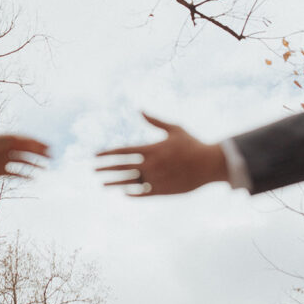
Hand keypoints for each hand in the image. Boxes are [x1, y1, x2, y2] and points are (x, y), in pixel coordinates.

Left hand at [0, 134, 50, 180]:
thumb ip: (3, 141)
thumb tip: (16, 138)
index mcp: (4, 141)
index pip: (23, 140)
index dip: (35, 142)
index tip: (46, 145)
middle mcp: (5, 149)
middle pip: (26, 150)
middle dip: (38, 152)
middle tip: (51, 155)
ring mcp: (4, 160)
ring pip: (23, 161)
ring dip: (34, 163)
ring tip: (46, 167)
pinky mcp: (0, 171)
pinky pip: (16, 173)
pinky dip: (24, 175)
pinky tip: (33, 177)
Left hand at [96, 113, 227, 195]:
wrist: (210, 165)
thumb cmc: (193, 144)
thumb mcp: (175, 129)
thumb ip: (155, 120)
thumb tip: (140, 109)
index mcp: (151, 149)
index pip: (122, 152)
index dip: (107, 154)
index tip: (95, 156)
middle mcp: (150, 165)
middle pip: (121, 168)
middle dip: (105, 168)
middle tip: (93, 170)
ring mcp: (155, 179)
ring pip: (129, 183)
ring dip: (114, 183)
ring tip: (102, 184)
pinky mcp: (163, 191)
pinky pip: (142, 194)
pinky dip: (132, 193)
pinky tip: (124, 193)